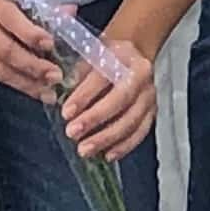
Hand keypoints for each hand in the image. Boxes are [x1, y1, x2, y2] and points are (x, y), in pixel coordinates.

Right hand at [0, 0, 70, 100]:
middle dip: (31, 66)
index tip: (50, 44)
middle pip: (3, 49)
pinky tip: (30, 88)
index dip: (30, 34)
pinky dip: (12, 82)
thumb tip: (70, 12)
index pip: (10, 18)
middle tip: (55, 76)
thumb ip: (40, 5)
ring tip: (47, 92)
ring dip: (24, 82)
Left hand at [59, 32, 159, 161]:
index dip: (83, 96)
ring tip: (85, 149)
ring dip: (106, 138)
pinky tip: (107, 154)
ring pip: (131, 120)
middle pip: (120, 100)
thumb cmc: (106, 59)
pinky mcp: (152, 112)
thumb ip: (76, 76)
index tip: (66, 113)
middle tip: (72, 133)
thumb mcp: (90, 57)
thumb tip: (57, 95)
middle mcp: (142, 75)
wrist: (131, 56)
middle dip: (94, 119)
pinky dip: (124, 146)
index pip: (102, 77)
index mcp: (124, 56)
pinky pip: (140, 132)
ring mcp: (149, 95)